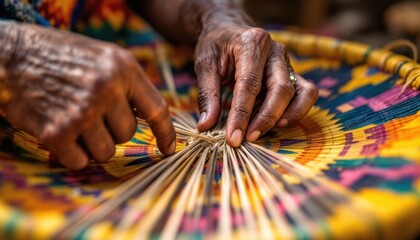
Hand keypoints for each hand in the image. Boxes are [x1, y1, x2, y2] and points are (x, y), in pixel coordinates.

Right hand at [0, 24, 175, 169]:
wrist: (12, 57)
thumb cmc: (62, 57)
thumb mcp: (104, 57)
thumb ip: (130, 83)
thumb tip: (151, 117)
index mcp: (124, 68)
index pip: (157, 110)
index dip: (166, 133)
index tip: (169, 149)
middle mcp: (107, 89)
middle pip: (128, 135)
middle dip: (112, 131)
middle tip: (90, 114)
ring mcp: (83, 111)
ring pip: (106, 151)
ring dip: (93, 144)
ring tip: (75, 121)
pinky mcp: (58, 132)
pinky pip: (80, 160)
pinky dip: (72, 154)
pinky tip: (60, 133)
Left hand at [194, 26, 317, 146]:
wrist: (228, 31)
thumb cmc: (216, 48)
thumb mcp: (205, 66)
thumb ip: (207, 95)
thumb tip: (206, 126)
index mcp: (252, 43)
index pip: (249, 83)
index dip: (242, 113)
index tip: (233, 137)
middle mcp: (275, 51)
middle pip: (280, 89)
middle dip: (265, 118)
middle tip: (247, 139)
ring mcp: (287, 62)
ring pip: (301, 92)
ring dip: (286, 117)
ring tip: (264, 132)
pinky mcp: (293, 74)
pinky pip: (306, 93)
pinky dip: (297, 111)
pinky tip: (279, 124)